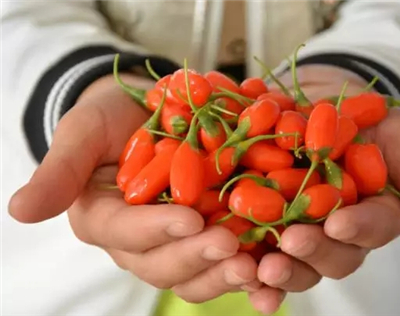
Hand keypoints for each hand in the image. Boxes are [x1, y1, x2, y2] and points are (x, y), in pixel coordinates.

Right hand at [8, 74, 260, 301]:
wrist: (149, 110)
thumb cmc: (112, 118)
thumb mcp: (84, 132)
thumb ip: (59, 170)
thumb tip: (17, 211)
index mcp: (106, 220)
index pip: (125, 234)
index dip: (155, 231)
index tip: (188, 220)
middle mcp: (141, 241)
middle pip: (163, 264)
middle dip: (196, 257)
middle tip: (231, 246)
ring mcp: (177, 242)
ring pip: (196, 273)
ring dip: (225, 274)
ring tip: (257, 267)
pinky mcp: (209, 235)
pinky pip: (226, 261)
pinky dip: (250, 270)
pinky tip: (273, 269)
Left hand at [246, 65, 399, 313]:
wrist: (316, 100)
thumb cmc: (361, 116)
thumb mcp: (394, 133)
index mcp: (372, 212)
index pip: (373, 229)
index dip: (358, 228)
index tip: (340, 222)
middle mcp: (337, 231)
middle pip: (333, 256)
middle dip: (313, 252)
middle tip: (292, 244)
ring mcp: (301, 229)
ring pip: (296, 262)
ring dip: (280, 271)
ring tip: (260, 270)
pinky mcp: (265, 223)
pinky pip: (258, 251)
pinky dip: (248, 266)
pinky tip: (236, 271)